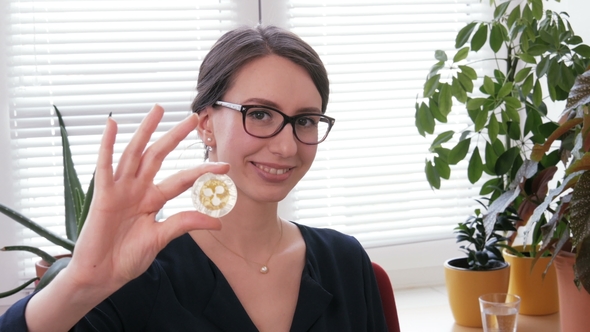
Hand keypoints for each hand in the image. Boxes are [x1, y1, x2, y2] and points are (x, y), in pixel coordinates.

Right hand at [66, 104, 225, 290]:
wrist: (101, 275)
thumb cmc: (127, 258)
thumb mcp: (161, 238)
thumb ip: (185, 224)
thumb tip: (218, 222)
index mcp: (153, 199)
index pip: (182, 179)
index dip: (202, 171)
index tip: (224, 165)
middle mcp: (138, 189)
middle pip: (159, 156)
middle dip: (176, 136)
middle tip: (194, 118)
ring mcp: (120, 189)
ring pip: (135, 153)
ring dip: (146, 130)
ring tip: (158, 109)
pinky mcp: (102, 195)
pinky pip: (104, 165)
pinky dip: (106, 145)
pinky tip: (112, 124)